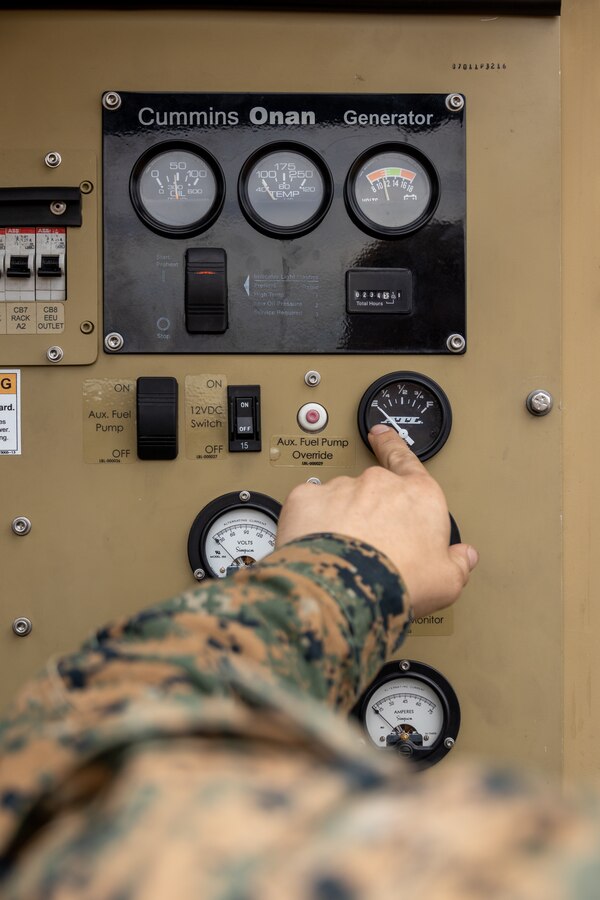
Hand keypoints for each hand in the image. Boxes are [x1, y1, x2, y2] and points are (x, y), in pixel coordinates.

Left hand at [276, 425, 477, 616]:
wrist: (347, 588)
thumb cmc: (398, 580)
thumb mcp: (446, 580)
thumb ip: (457, 562)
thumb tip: (464, 556)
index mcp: (418, 495)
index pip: (407, 460)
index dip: (394, 446)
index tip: (383, 435)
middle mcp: (379, 484)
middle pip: (372, 489)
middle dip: (368, 511)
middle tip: (366, 544)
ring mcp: (341, 488)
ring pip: (338, 499)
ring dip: (338, 518)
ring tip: (341, 552)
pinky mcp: (307, 499)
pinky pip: (308, 507)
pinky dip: (310, 522)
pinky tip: (315, 543)